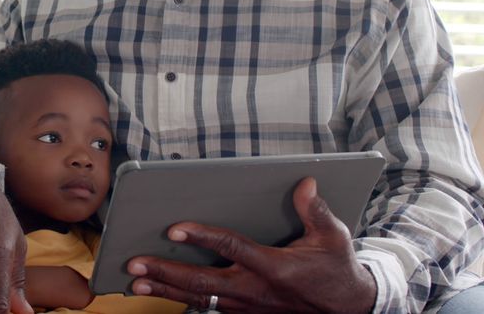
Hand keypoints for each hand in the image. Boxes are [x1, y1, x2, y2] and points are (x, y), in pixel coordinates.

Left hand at [126, 177, 376, 312]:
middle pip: (201, 282)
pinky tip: (159, 292)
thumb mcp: (332, 237)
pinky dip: (181, 300)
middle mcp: (254, 289)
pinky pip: (207, 308)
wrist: (348, 310)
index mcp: (273, 267)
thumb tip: (304, 182)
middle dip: (166, 272)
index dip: (202, 236)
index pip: (230, 248)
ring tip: (135, 281)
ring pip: (198, 299)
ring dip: (166, 289)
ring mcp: (246, 306)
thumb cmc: (336, 270)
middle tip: (135, 263)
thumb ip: (314, 210)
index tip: (174, 228)